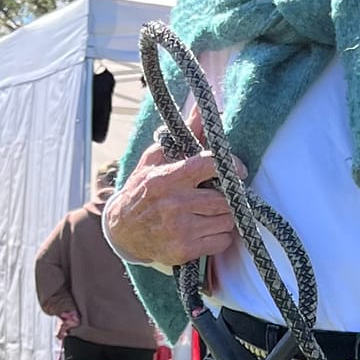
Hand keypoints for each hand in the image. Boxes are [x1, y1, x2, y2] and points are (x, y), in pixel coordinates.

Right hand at [105, 113, 237, 269]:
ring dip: (225, 216)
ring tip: (213, 212)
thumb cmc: (142, 190)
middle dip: (228, 196)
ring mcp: (180, 230)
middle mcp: (174, 205)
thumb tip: (202, 108)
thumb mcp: (156, 159)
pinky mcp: (184, 251)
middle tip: (224, 194)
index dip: (230, 166)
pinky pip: (222, 241)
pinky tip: (208, 228)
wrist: (122, 231)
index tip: (237, 169)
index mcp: (167, 179)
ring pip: (227, 221)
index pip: (208, 166)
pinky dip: (221, 235)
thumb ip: (183, 135)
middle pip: (224, 199)